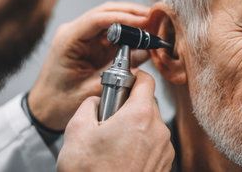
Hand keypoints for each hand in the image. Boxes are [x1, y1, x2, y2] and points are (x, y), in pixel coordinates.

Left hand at [28, 2, 150, 129]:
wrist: (44, 109)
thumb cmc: (59, 102)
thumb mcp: (91, 89)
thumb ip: (119, 70)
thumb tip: (144, 52)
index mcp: (68, 40)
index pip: (97, 19)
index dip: (122, 18)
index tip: (143, 22)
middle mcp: (74, 32)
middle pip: (106, 12)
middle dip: (131, 13)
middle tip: (153, 18)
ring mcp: (83, 36)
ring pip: (111, 19)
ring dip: (131, 21)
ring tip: (152, 24)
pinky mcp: (91, 43)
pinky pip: (113, 32)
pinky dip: (128, 32)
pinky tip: (142, 35)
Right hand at [57, 70, 174, 171]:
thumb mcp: (77, 130)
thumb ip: (89, 104)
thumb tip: (97, 101)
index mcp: (141, 115)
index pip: (146, 80)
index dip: (133, 77)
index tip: (124, 81)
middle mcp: (159, 130)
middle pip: (147, 103)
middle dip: (129, 107)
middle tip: (110, 120)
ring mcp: (164, 149)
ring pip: (151, 125)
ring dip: (135, 127)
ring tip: (113, 144)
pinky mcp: (164, 164)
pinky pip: (154, 144)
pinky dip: (141, 145)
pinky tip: (122, 157)